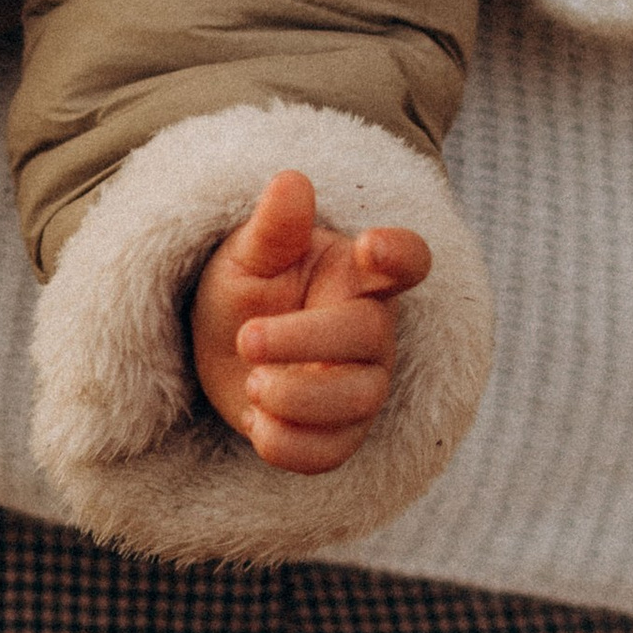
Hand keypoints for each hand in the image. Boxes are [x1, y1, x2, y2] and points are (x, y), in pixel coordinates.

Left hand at [189, 168, 427, 474]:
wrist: (224, 353)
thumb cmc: (247, 291)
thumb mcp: (247, 255)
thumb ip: (273, 227)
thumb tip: (291, 181)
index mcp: (357, 275)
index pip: (407, 260)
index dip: (401, 254)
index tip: (371, 246)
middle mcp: (372, 330)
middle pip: (369, 335)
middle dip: (306, 341)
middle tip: (248, 338)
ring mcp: (362, 385)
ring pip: (358, 400)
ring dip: (299, 397)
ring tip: (252, 385)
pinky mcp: (340, 434)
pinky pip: (333, 451)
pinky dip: (292, 445)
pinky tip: (258, 425)